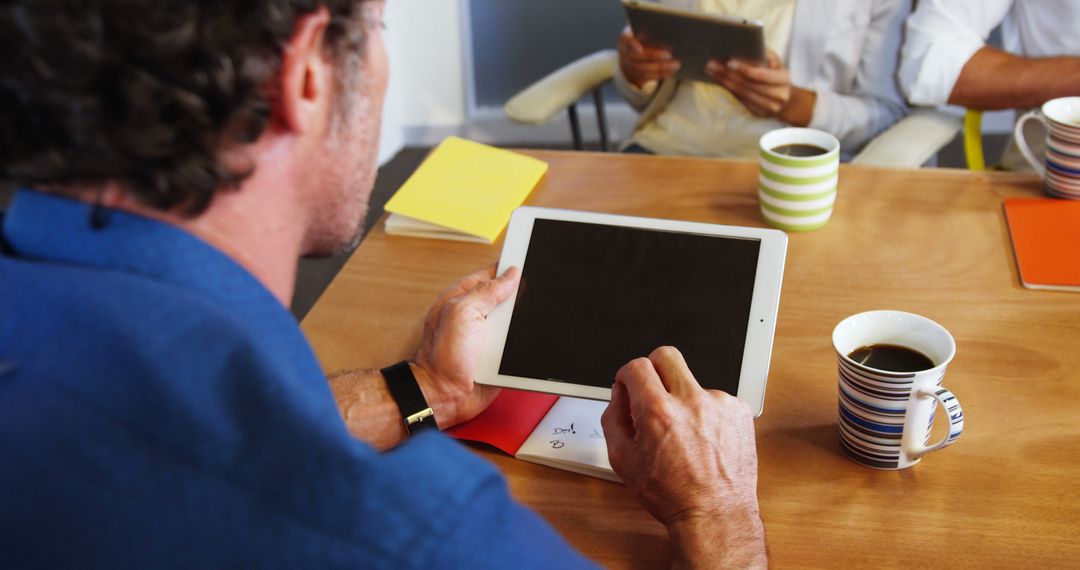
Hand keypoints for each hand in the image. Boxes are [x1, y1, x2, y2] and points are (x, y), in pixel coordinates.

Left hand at [413, 265, 519, 427]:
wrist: (444, 397)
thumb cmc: (442, 358)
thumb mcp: (462, 313)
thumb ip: (486, 291)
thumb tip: (511, 275)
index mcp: (464, 296)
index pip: (493, 273)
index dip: (511, 268)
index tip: (531, 264)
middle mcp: (477, 313)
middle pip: (510, 296)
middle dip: (523, 298)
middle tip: (533, 301)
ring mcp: (488, 334)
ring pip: (517, 321)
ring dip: (524, 325)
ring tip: (524, 328)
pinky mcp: (498, 354)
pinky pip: (518, 344)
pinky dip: (524, 345)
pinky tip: (526, 346)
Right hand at [602, 346, 765, 567]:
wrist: (715, 514)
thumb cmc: (672, 495)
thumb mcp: (623, 460)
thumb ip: (613, 419)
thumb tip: (619, 396)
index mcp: (658, 412)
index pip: (637, 367)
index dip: (627, 375)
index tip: (630, 385)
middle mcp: (691, 402)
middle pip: (666, 355)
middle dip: (653, 369)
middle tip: (652, 391)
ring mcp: (719, 404)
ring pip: (692, 382)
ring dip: (683, 398)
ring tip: (684, 433)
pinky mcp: (739, 411)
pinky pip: (715, 398)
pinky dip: (706, 413)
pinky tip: (704, 439)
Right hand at [618, 28, 679, 88]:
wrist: (634, 50)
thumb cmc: (643, 35)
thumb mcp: (643, 30)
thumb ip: (652, 31)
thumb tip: (669, 34)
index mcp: (624, 39)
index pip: (626, 41)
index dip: (632, 45)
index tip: (640, 49)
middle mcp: (624, 53)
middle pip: (637, 57)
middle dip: (653, 56)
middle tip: (669, 55)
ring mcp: (628, 66)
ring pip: (643, 70)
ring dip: (660, 68)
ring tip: (675, 64)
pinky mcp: (635, 76)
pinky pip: (648, 77)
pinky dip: (660, 74)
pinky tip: (671, 71)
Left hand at [705, 49, 814, 125]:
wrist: (787, 100)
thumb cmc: (777, 75)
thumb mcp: (777, 63)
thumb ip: (766, 55)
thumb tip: (748, 47)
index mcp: (783, 79)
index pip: (761, 75)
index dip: (745, 69)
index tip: (729, 62)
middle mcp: (778, 96)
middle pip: (748, 85)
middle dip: (728, 74)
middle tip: (712, 64)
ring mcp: (769, 108)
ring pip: (742, 94)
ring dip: (724, 82)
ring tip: (711, 71)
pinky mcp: (759, 113)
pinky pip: (741, 100)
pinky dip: (729, 90)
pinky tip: (719, 81)